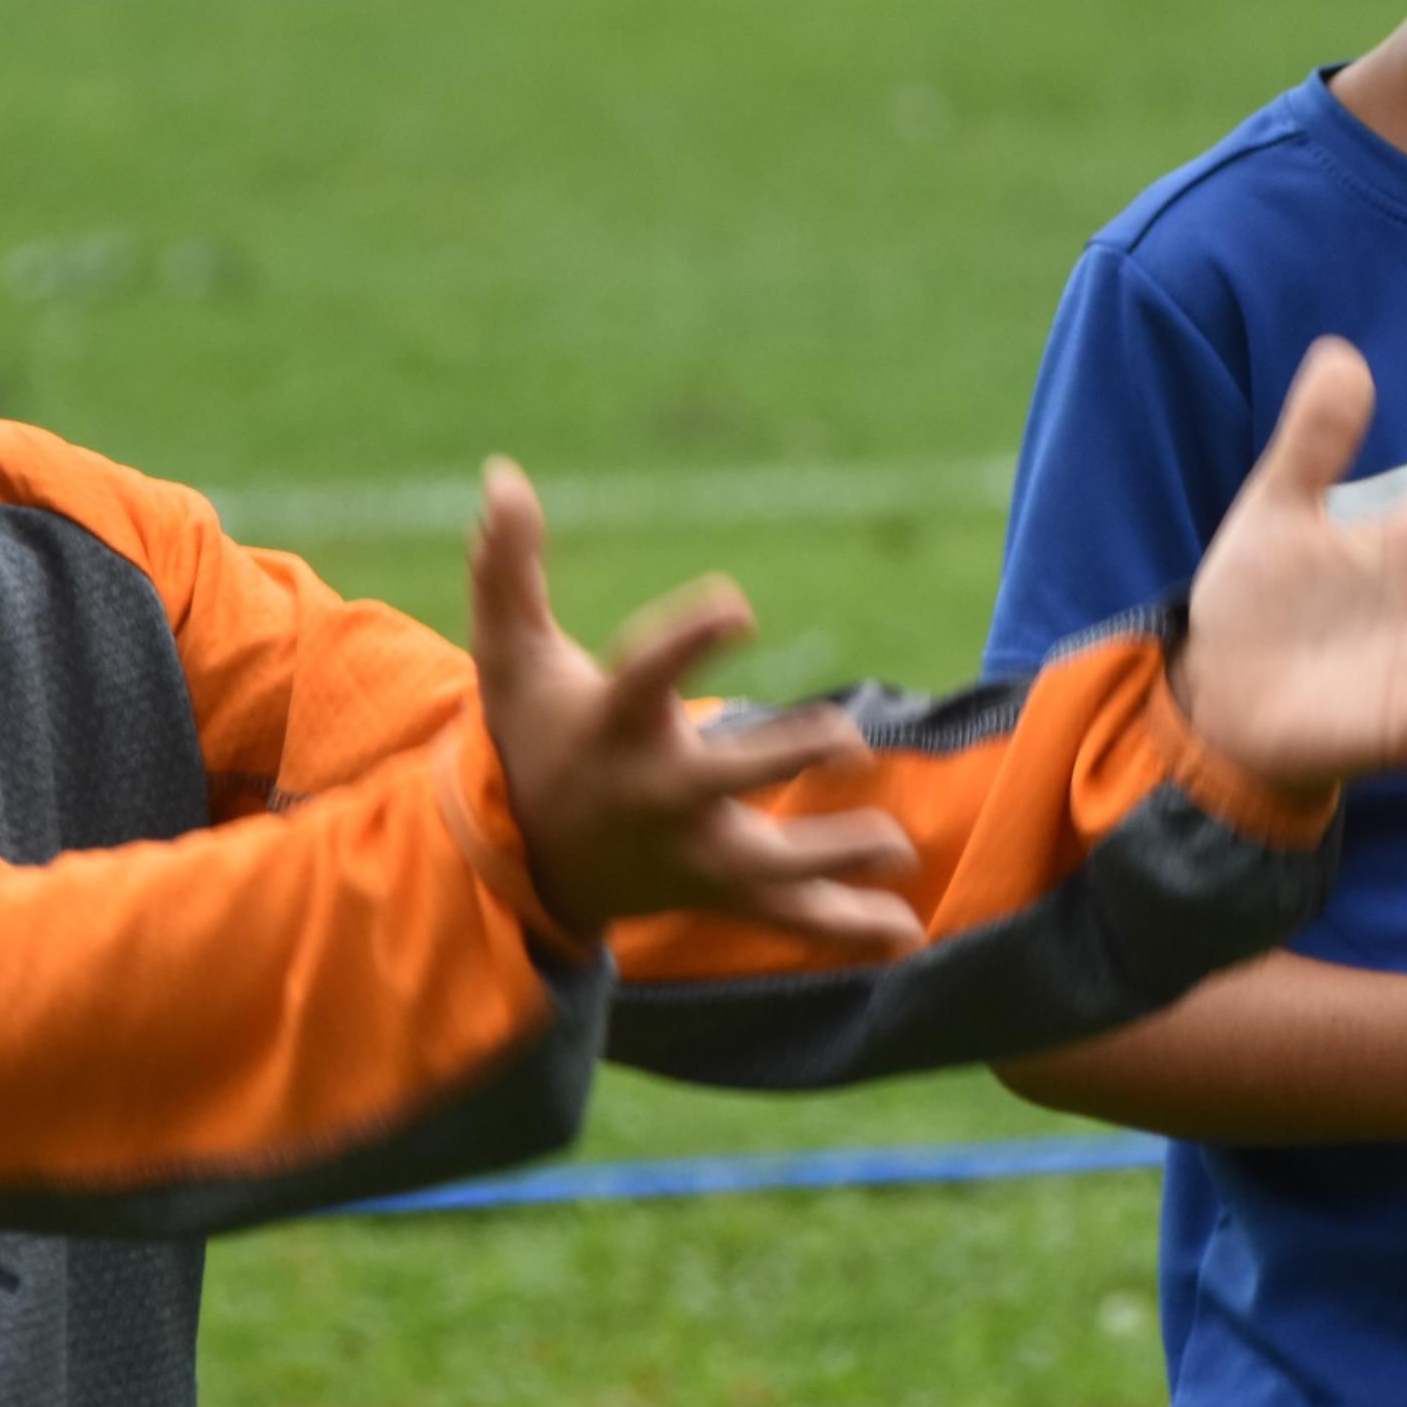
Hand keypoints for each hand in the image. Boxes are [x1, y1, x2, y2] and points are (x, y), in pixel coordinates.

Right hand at [466, 459, 926, 955]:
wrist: (522, 858)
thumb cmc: (532, 733)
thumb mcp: (510, 652)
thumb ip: (507, 566)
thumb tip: (500, 474)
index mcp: (616, 725)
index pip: (651, 675)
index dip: (691, 640)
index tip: (739, 603)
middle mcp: (655, 793)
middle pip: (722, 780)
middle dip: (783, 760)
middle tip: (848, 740)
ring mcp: (687, 851)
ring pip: (765, 866)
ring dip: (831, 857)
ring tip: (899, 844)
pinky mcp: (714, 889)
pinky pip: (783, 916)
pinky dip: (841, 926)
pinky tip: (906, 931)